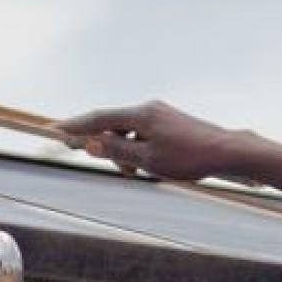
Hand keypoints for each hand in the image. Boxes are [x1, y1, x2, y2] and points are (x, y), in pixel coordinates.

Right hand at [59, 100, 240, 180]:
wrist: (226, 151)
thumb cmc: (189, 157)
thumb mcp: (148, 160)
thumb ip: (117, 151)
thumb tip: (90, 144)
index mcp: (141, 114)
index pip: (99, 118)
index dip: (76, 126)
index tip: (55, 130)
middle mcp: (149, 108)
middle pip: (114, 125)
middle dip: (108, 148)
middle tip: (116, 169)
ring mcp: (161, 113)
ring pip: (129, 132)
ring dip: (125, 153)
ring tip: (137, 173)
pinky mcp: (170, 121)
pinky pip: (143, 134)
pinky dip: (138, 149)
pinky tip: (148, 166)